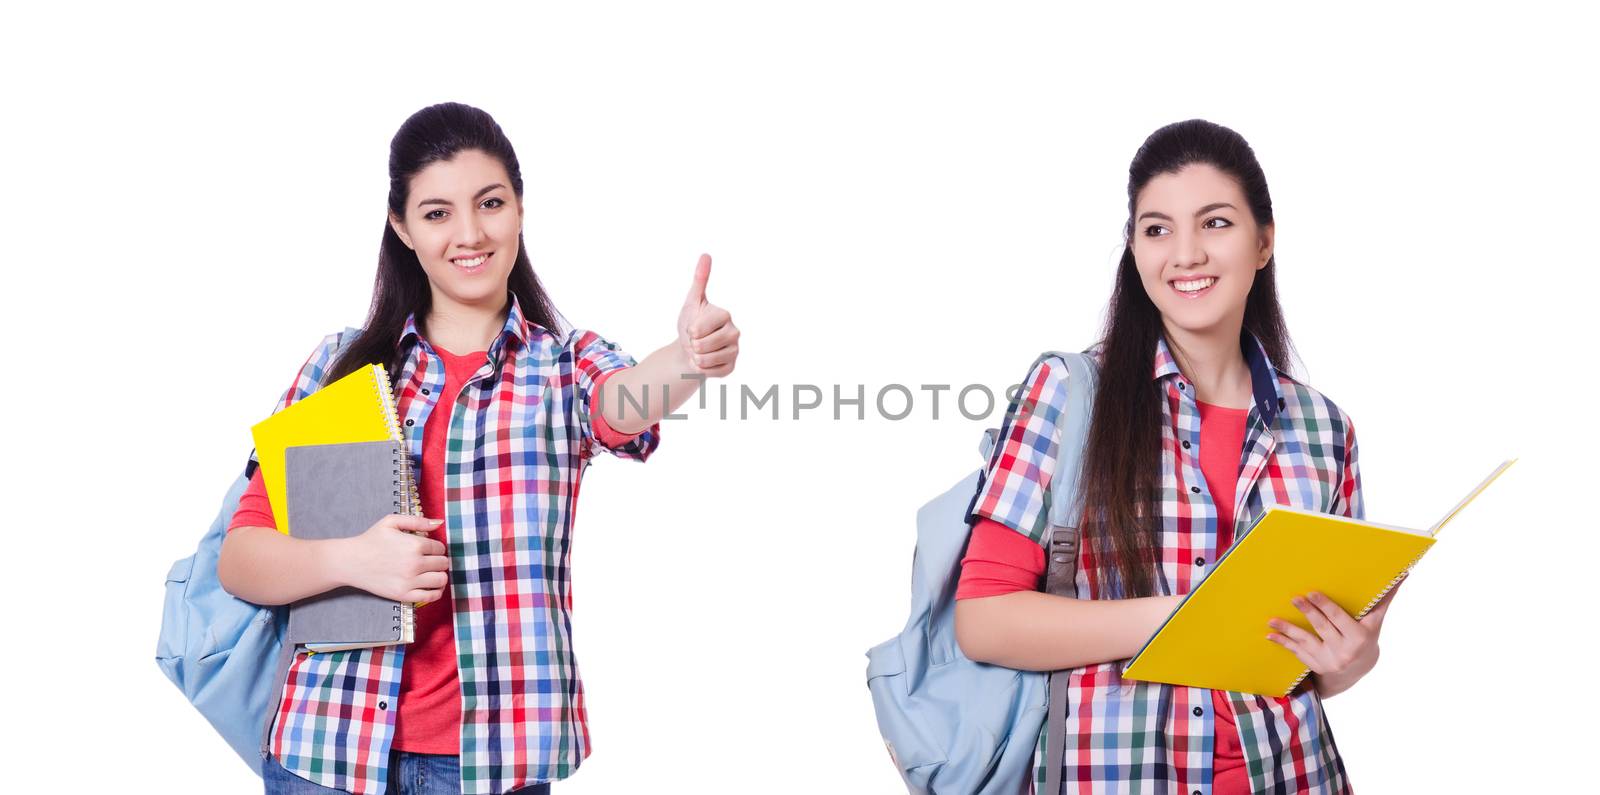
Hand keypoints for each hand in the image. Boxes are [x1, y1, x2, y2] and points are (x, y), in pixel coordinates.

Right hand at [335, 514, 450, 603]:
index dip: (436, 548)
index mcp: (415, 545)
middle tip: (429, 560)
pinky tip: (432, 586)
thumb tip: (440, 523)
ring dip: (440, 575)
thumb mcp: (392, 522)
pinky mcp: (403, 595)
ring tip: (431, 572)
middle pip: (443, 564)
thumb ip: (418, 520)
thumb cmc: (371, 539)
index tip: (428, 549)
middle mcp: (415, 564)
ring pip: (441, 580)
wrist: (351, 561)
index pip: (440, 548)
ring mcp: (409, 581)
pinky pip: (431, 596)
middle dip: (438, 560)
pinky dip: (436, 592)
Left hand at [676, 253, 738, 377]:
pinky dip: (701, 369)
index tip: (693, 327)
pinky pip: (710, 372)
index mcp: (725, 314)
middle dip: (692, 345)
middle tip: (696, 340)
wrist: (690, 349)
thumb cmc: (691, 324)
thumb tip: (706, 254)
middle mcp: (735, 332)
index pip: (698, 329)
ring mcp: (735, 351)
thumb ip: (700, 279)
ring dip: (695, 358)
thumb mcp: (692, 302)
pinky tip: (705, 362)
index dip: (689, 330)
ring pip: (705, 360)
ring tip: (699, 351)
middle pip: (701, 345)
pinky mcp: (731, 367)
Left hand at [1266, 585, 1398, 697]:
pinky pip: (1297, 652)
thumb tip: (1403, 573)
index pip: (1340, 619)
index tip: (1312, 593)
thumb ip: (1384, 600)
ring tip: (1272, 619)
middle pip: (1323, 628)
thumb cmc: (1366, 637)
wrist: (1356, 672)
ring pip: (1306, 641)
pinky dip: (1284, 643)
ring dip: (1289, 629)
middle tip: (1295, 598)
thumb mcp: (1375, 622)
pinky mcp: (1315, 665)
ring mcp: (1329, 659)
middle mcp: (1345, 650)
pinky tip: (1270, 635)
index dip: (1326, 607)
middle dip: (1308, 612)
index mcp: (1360, 636)